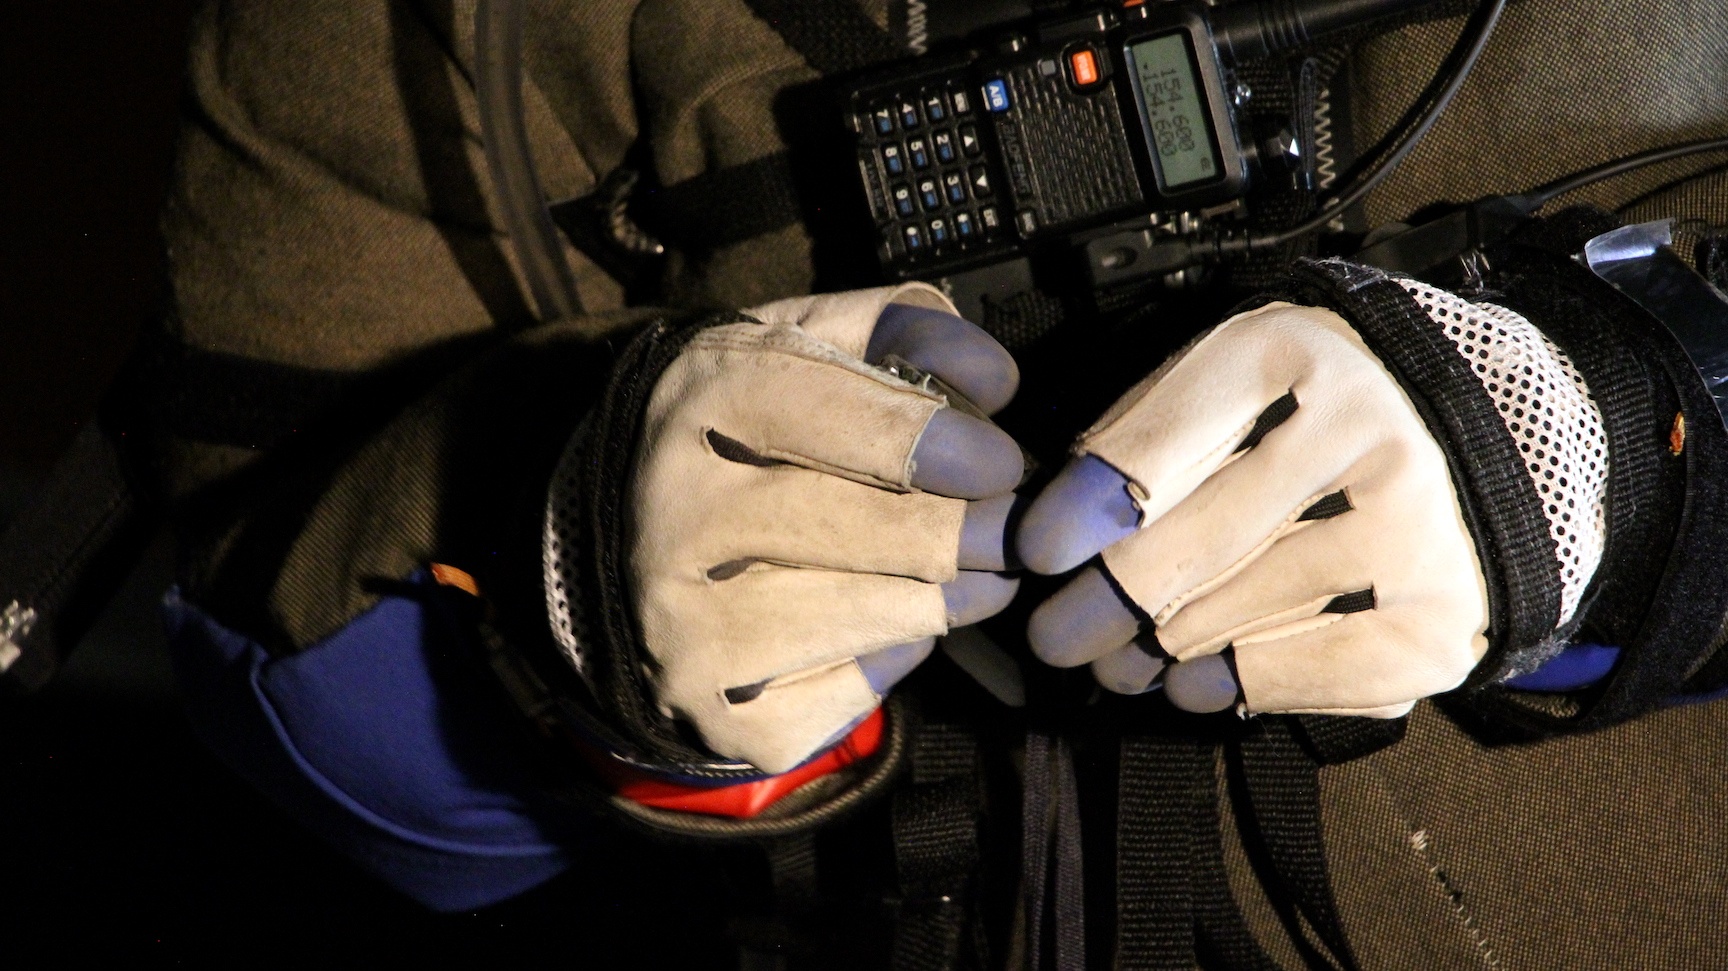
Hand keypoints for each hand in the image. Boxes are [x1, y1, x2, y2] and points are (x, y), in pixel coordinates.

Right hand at [631, 285, 1021, 771]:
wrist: (631, 541)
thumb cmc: (755, 430)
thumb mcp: (813, 345)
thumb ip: (907, 334)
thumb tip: (994, 382)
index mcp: (703, 401)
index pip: (840, 417)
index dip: (940, 441)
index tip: (997, 459)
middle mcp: (681, 517)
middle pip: (886, 531)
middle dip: (975, 528)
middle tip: (999, 520)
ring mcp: (691, 627)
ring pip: (894, 614)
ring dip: (955, 592)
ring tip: (953, 564)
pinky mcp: (724, 715)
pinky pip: (868, 689)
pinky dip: (896, 654)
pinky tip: (875, 620)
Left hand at [1016, 297, 1560, 716]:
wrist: (1487, 437)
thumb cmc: (1318, 410)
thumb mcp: (1235, 383)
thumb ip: (1150, 438)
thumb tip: (1062, 537)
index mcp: (1293, 351)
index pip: (1168, 441)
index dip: (1089, 505)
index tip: (1039, 552)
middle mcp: (1365, 427)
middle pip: (1200, 540)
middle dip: (1107, 601)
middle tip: (1057, 637)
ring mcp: (1417, 522)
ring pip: (1243, 609)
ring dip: (1161, 649)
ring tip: (1121, 661)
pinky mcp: (1447, 612)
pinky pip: (1316, 668)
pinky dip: (1243, 683)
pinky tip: (1194, 685)